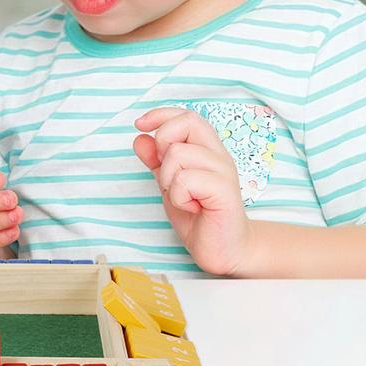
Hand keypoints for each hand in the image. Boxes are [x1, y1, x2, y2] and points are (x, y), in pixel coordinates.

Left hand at [133, 107, 252, 275]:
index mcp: (207, 150)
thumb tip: (140, 137)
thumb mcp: (168, 184)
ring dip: (169, 178)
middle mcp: (218, 156)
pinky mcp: (225, 191)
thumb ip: (155, 161)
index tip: (140, 125)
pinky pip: (186, 179)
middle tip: (169, 174)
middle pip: (187, 122)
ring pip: (179, 152)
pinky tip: (192, 207)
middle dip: (164, 142)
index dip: (161, 114)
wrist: (222, 250)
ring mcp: (224, 172)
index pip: (186, 116)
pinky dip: (179, 196)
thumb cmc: (199, 216)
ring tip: (184, 197)